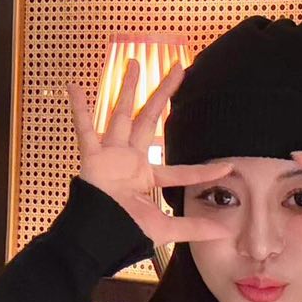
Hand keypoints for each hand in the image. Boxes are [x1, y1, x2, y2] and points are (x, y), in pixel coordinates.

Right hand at [68, 58, 238, 246]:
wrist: (97, 239)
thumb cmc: (124, 234)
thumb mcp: (164, 229)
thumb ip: (192, 228)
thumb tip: (223, 231)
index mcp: (146, 177)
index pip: (180, 171)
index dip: (204, 171)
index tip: (228, 166)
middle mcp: (129, 160)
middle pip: (150, 120)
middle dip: (163, 95)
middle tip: (178, 68)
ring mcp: (110, 155)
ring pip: (122, 115)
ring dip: (128, 89)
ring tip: (134, 63)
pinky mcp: (92, 157)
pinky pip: (84, 128)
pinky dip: (78, 108)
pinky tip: (74, 86)